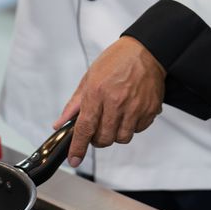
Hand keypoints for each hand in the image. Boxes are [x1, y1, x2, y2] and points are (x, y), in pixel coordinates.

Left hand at [55, 37, 164, 166]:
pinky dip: (131, 126)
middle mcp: (117, 102)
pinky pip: (137, 130)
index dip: (78, 147)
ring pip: (122, 138)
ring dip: (115, 134)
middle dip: (98, 139)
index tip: (74, 158)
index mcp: (98, 92)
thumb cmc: (116, 61)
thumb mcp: (89, 77)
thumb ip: (75, 104)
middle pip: (104, 138)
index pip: (85, 128)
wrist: (146, 50)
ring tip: (115, 119)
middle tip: (98, 129)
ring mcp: (135, 107)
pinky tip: (129, 112)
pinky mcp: (150, 110)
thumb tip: (60, 123)